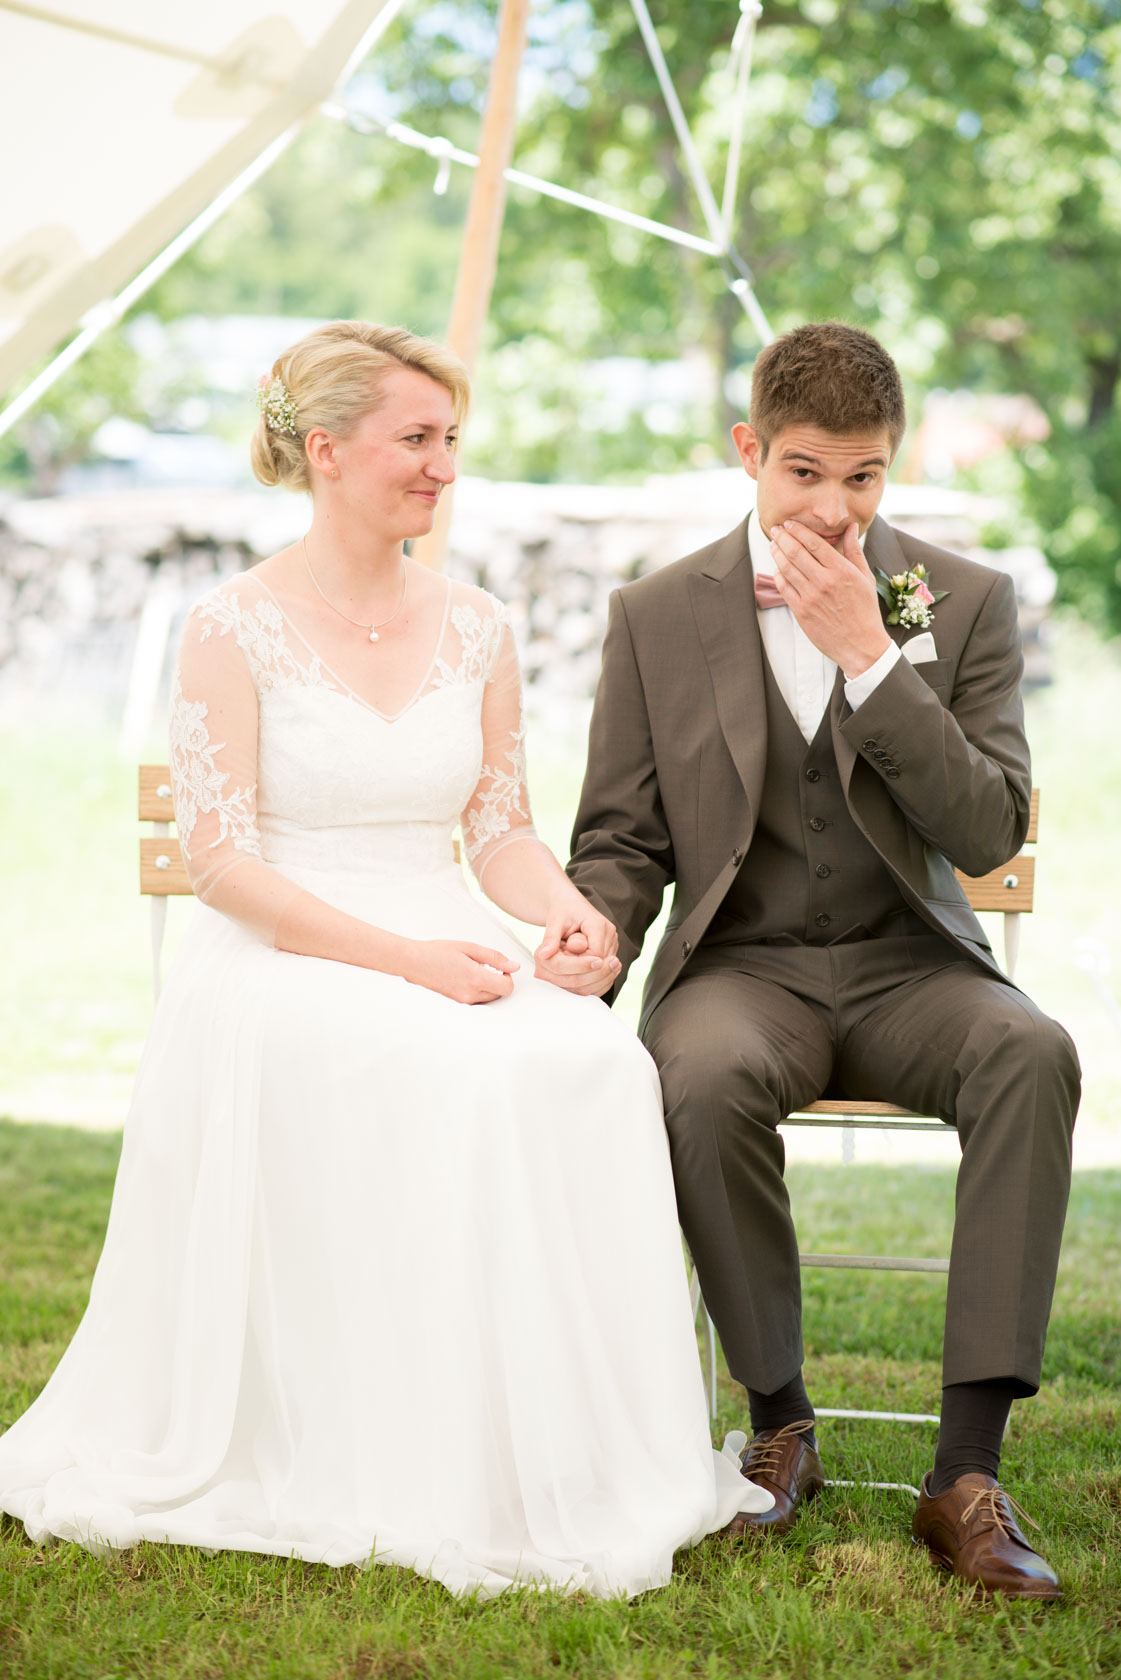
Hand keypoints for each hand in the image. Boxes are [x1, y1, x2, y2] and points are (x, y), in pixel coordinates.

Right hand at [400, 939, 518, 1004]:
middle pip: (499, 995)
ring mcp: (462, 1000)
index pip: (507, 988)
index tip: (500, 967)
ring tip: (473, 971)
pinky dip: (477, 990)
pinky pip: (476, 1000)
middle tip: (487, 967)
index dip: (508, 976)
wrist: (413, 962)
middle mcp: (470, 994)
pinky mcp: (456, 1002)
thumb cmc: (438, 952)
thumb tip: (514, 966)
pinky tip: (465, 978)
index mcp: (476, 979)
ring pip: (488, 999)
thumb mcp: (470, 948)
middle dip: (499, 982)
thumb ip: (495, 957)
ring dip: (488, 987)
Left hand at [534, 888, 620, 997]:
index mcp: (599, 925)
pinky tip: (570, 981)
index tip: (558, 966)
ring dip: (583, 979)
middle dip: (579, 974)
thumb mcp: (554, 922)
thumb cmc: (562, 911)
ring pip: (603, 972)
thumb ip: (551, 939)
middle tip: (557, 977)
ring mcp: (612, 944)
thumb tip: (543, 956)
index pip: (594, 955)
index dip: (577, 965)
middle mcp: (610, 935)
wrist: (570, 904)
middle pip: (600, 966)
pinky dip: (588, 979)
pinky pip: (603, 973)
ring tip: (561, 978)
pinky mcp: (610, 952)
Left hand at [769, 519, 890, 675]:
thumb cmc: (865, 611)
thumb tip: (850, 527)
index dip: (798, 530)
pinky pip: (784, 588)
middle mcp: (824, 581)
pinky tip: (777, 568)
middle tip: (776, 529)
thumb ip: (854, 551)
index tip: (789, 523)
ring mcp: (810, 597)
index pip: (814, 543)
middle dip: (783, 537)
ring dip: (777, 553)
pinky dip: (778, 575)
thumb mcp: (865, 578)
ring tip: (773, 544)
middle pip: (796, 552)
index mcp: (841, 571)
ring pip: (786, 568)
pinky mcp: (801, 612)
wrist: (861, 645)